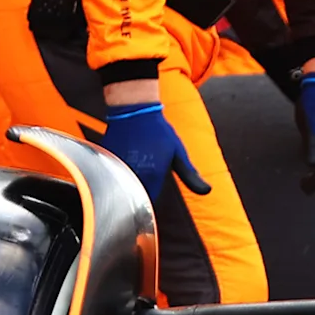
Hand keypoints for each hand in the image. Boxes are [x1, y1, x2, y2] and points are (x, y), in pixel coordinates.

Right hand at [92, 98, 212, 196]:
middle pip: (133, 197)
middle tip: (142, 180)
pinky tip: (121, 165)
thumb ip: (190, 175)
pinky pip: (110, 175)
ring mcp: (118, 167)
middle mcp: (134, 174)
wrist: (135, 111)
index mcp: (153, 175)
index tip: (151, 194)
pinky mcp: (107, 160)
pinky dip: (115, 175)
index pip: (149, 203)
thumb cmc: (159, 132)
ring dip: (125, 185)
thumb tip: (207, 191)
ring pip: (120, 187)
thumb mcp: (179, 153)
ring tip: (133, 170)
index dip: (150, 203)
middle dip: (137, 195)